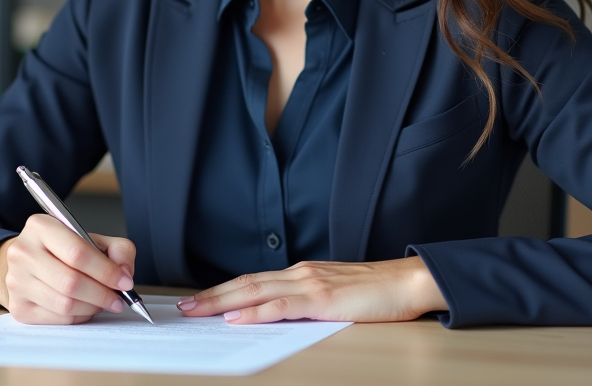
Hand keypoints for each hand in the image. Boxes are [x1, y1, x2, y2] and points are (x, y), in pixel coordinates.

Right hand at [0, 214, 136, 324]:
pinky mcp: (18, 307)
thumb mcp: (93, 238)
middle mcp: (23, 253)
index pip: (77, 253)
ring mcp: (16, 282)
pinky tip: (85, 307)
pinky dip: (79, 316)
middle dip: (102, 294)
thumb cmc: (63, 250)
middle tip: (118, 299)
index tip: (124, 282)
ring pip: (65, 304)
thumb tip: (124, 273)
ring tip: (103, 302)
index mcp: (41, 227)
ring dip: (92, 307)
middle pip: (70, 282)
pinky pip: (58, 318)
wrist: (29, 262)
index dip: (106, 271)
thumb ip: (118, 249)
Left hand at [176, 257, 447, 323]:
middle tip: (184, 306)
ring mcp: (311, 284)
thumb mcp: (334, 296)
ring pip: (257, 291)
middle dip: (212, 295)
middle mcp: (301, 274)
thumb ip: (306, 302)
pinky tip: (238, 317)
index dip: (223, 290)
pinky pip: (282, 306)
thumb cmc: (376, 293)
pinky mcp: (323, 299)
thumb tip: (276, 315)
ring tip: (197, 311)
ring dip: (223, 301)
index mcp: (302, 274)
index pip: (253, 281)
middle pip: (246, 283)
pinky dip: (256, 311)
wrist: (407, 282)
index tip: (198, 299)